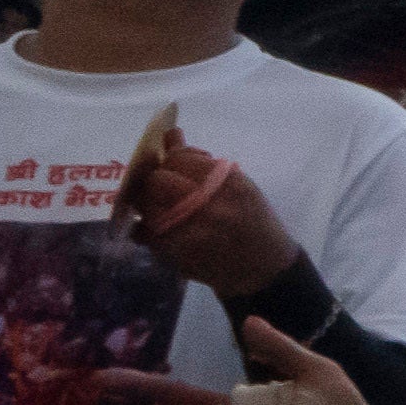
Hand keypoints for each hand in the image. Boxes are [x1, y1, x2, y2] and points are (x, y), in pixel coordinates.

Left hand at [111, 117, 305, 309]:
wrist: (263, 270)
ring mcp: (189, 230)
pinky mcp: (174, 253)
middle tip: (168, 190)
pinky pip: (142, 231)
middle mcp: (209, 205)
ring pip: (146, 203)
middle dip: (157, 181)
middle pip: (158, 179)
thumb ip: (202, 162)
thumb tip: (171, 135)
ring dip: (149, 203)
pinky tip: (159, 228)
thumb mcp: (238, 186)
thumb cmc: (254, 222)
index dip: (174, 160)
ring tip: (164, 209)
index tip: (179, 169)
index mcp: (229, 183)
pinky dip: (145, 228)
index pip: (180, 157)